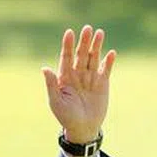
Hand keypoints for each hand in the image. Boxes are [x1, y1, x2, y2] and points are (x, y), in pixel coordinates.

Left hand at [42, 25, 115, 143]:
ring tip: (99, 33)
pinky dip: (109, 61)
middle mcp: (78, 74)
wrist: (83, 128)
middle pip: (81, 54)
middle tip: (87, 28)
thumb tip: (44, 68)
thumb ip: (51, 84)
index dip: (67, 45)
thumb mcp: (55, 101)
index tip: (69, 33)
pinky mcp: (103, 83)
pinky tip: (111, 53)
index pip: (66, 57)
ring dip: (96, 46)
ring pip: (94, 58)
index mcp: (64, 77)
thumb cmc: (66, 116)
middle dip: (84, 42)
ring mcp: (91, 77)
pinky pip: (106, 69)